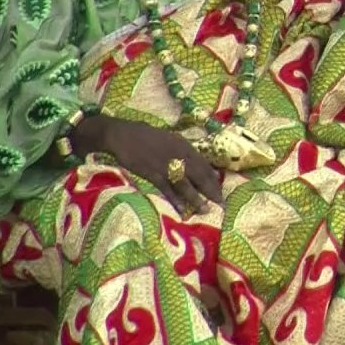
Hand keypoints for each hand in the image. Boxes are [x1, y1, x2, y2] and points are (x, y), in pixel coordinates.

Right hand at [72, 116, 222, 214]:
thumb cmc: (147, 137)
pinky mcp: (153, 172)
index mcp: (184, 146)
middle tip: (220, 204)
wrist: (124, 134)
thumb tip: (198, 164)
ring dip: (196, 198)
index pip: (204, 165)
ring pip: (186, 184)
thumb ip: (185, 152)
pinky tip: (181, 209)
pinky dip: (175, 199)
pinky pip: (167, 188)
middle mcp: (179, 155)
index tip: (220, 191)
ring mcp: (166, 164)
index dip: (214, 179)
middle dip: (211, 190)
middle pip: (199, 175)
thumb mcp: (171, 140)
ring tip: (205, 210)